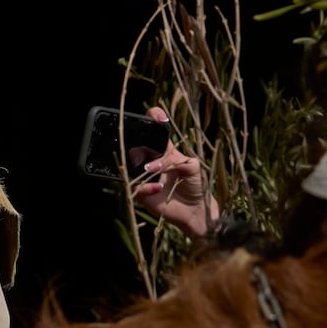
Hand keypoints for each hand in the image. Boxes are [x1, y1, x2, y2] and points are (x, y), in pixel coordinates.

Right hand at [132, 106, 220, 236]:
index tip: (159, 118)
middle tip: (150, 159)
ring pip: (130, 164)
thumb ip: (177, 159)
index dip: (153, 118)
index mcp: (165, 149)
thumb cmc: (196, 185)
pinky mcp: (140, 192)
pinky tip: (158, 188)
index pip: (154, 130)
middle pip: (136, 145)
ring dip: (141, 166)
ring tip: (153, 172)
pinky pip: (134, 185)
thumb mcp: (193, 166)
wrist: (195, 209)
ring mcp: (143, 176)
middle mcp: (151, 160)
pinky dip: (145, 186)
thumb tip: (154, 165)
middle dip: (140, 149)